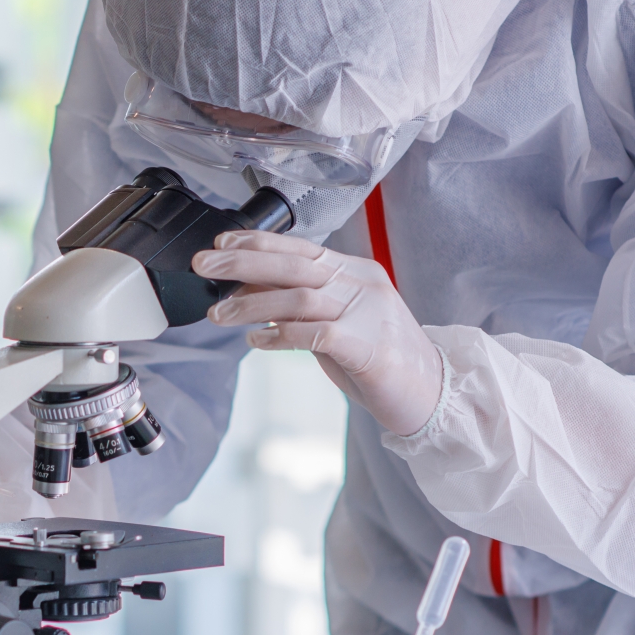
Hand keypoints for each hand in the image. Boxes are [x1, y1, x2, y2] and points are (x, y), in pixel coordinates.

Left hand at [192, 230, 443, 435]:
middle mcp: (361, 284)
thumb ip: (300, 302)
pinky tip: (257, 342)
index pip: (300, 247)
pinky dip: (279, 335)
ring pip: (299, 297)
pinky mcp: (366, 346)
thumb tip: (250, 286)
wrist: (430, 392)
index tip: (222, 244)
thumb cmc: (380, 358)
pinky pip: (313, 333)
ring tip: (218, 314)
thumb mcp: (337, 320)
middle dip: (242, 263)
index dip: (258, 243)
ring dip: (252, 304)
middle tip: (204, 266)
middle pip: (294, 263)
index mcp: (355, 272)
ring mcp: (365, 313)